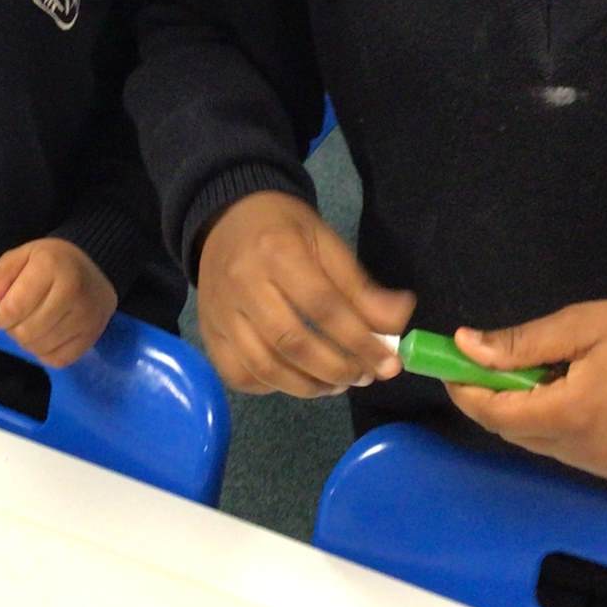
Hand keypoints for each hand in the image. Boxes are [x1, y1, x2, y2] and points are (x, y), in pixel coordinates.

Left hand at [0, 237, 117, 367]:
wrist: (92, 272)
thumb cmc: (51, 264)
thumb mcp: (20, 257)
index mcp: (51, 265)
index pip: (13, 308)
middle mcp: (74, 292)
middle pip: (25, 332)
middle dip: (13, 328)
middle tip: (18, 315)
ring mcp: (87, 317)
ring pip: (39, 348)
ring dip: (27, 340)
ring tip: (33, 321)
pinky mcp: (91, 338)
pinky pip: (56, 360)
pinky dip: (45, 351)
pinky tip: (48, 332)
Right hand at [195, 191, 413, 397]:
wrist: (225, 218)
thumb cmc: (283, 229)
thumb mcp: (326, 242)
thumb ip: (360, 286)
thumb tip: (397, 324)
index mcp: (278, 252)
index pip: (324, 307)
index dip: (360, 341)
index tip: (388, 364)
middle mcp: (244, 284)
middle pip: (292, 342)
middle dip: (336, 369)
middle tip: (363, 376)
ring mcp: (221, 312)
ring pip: (263, 366)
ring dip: (307, 386)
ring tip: (336, 384)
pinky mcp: (209, 332)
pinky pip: (237, 374)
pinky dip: (270, 388)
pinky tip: (295, 380)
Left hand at [446, 297, 606, 482]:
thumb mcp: (582, 325)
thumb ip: (521, 343)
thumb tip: (465, 346)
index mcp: (573, 414)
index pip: (496, 414)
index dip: (467, 391)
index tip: (450, 366)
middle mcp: (585, 452)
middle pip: (515, 432)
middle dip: (494, 400)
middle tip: (491, 364)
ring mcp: (606, 468)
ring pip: (541, 445)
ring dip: (527, 414)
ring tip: (544, 375)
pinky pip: (572, 453)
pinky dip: (559, 429)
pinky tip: (575, 398)